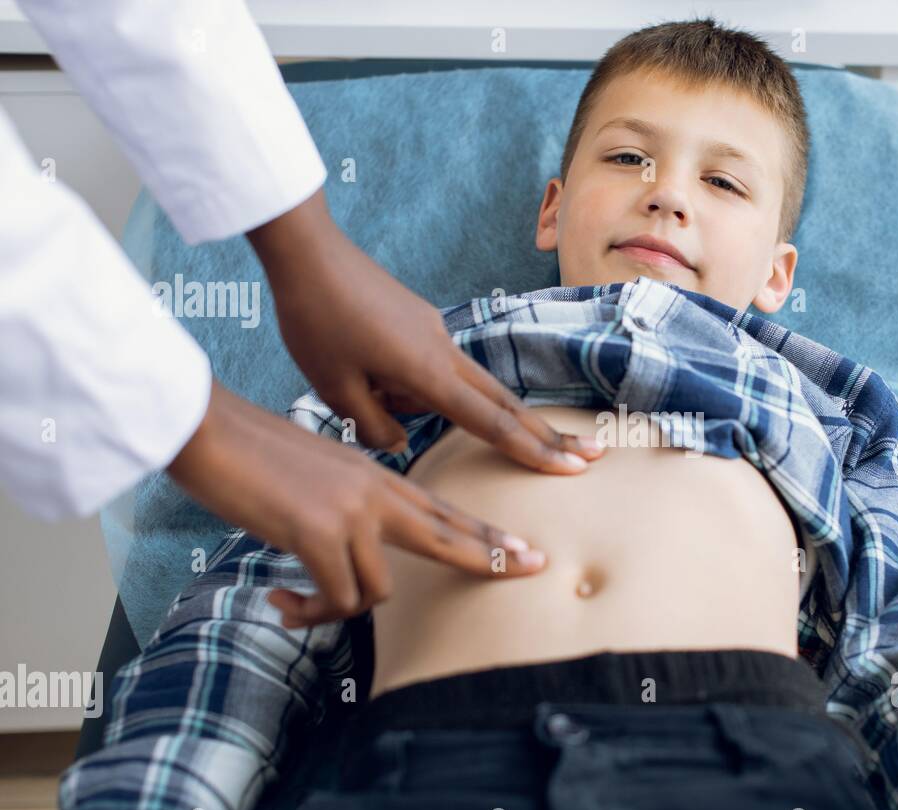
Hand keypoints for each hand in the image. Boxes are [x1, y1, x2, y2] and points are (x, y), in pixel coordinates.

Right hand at [167, 381, 549, 628]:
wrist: (209, 430)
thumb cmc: (250, 453)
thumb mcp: (315, 475)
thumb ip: (345, 504)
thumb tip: (346, 548)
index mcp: (375, 478)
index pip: (444, 510)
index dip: (486, 534)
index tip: (524, 549)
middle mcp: (375, 493)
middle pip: (450, 534)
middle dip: (495, 557)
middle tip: (536, 569)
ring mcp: (353, 513)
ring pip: (379, 590)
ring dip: (334, 610)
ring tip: (295, 606)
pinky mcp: (320, 534)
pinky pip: (337, 599)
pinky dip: (309, 611)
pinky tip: (279, 603)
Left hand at [246, 187, 605, 469]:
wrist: (308, 252)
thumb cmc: (316, 320)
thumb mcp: (333, 389)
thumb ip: (374, 427)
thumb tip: (399, 442)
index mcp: (428, 372)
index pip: (491, 423)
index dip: (533, 451)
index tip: (570, 467)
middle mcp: (444, 352)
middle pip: (506, 403)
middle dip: (546, 434)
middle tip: (588, 456)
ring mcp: (436, 334)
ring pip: (462, 383)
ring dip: (429, 400)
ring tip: (355, 370)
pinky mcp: (421, 323)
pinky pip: (433, 364)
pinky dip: (417, 381)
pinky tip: (365, 365)